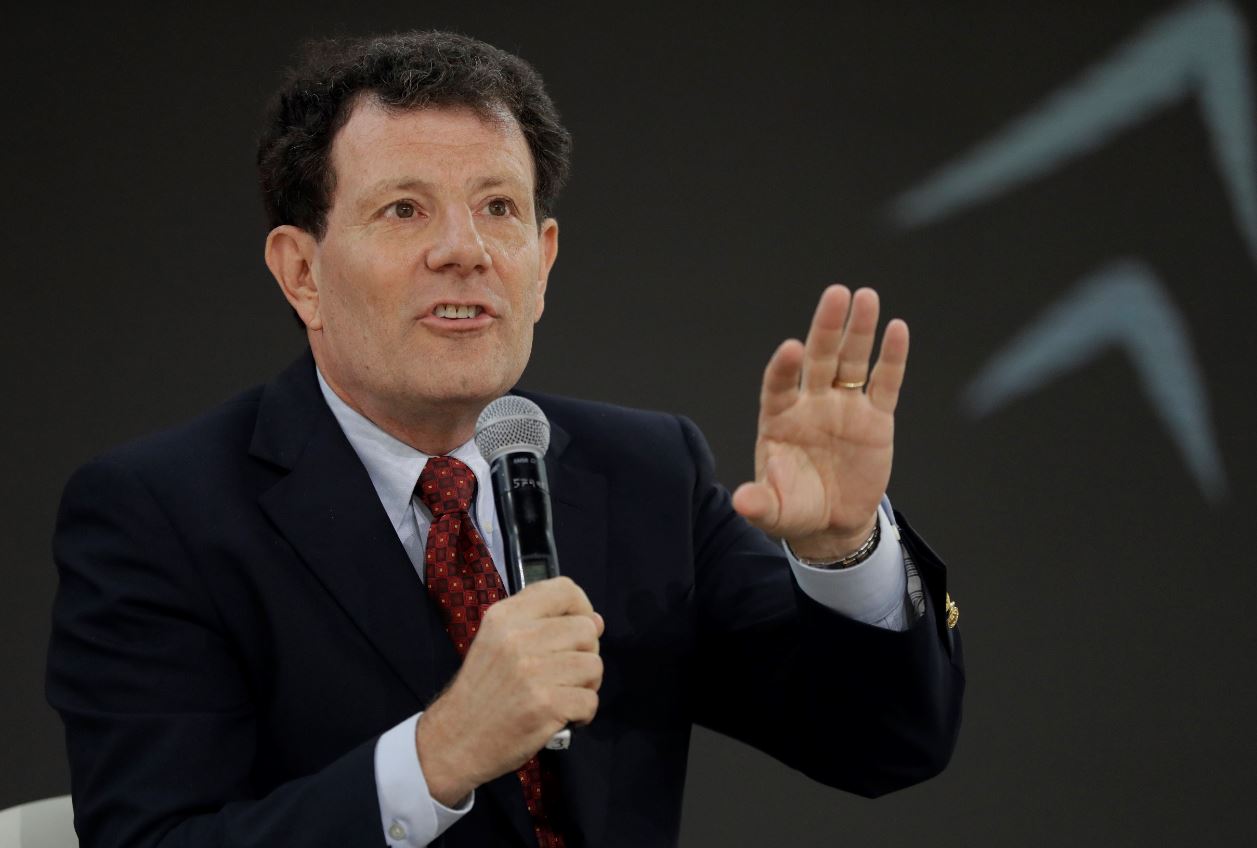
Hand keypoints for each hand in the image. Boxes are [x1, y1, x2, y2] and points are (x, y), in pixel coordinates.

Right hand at [415, 577, 603, 805]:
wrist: (454, 741)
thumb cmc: (481, 692)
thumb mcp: (497, 643)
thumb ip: (542, 625)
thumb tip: (596, 621)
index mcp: (505, 616)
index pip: (565, 590)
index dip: (582, 609)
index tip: (576, 631)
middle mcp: (518, 638)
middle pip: (587, 630)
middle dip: (586, 653)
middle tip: (566, 674)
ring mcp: (532, 672)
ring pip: (593, 665)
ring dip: (586, 686)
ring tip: (562, 696)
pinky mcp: (545, 705)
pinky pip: (590, 700)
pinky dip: (582, 714)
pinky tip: (560, 717)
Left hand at [732, 285, 907, 560]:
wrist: (832, 522)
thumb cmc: (795, 509)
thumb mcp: (774, 511)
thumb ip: (759, 503)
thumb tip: (742, 503)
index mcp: (779, 418)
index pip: (778, 384)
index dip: (783, 367)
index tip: (790, 349)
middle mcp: (811, 403)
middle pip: (818, 358)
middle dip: (826, 327)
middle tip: (835, 294)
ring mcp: (844, 406)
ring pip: (852, 361)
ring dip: (858, 330)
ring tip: (865, 296)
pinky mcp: (876, 418)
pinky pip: (884, 383)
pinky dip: (892, 358)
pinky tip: (896, 329)